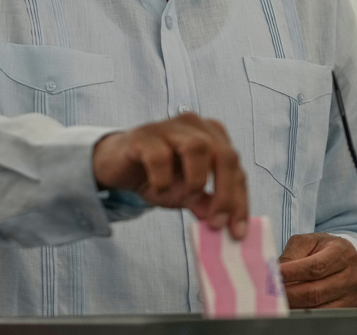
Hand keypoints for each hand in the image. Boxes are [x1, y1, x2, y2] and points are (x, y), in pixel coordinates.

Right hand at [92, 113, 248, 238]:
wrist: (117, 165)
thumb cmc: (158, 175)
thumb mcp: (185, 193)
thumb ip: (205, 202)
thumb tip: (220, 221)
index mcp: (212, 136)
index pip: (236, 168)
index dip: (239, 201)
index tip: (237, 231)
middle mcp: (195, 125)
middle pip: (224, 155)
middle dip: (225, 193)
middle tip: (216, 222)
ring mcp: (168, 127)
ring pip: (197, 147)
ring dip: (196, 180)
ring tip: (186, 198)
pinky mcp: (143, 136)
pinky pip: (159, 156)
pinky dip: (162, 179)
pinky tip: (157, 188)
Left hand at [278, 233, 356, 307]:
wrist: (345, 258)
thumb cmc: (322, 248)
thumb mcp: (307, 242)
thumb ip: (291, 255)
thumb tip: (275, 273)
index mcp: (341, 252)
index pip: (315, 267)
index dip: (292, 273)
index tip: (274, 276)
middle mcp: (352, 275)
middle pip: (316, 292)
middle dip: (289, 294)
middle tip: (271, 292)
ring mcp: (352, 294)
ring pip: (318, 307)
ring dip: (295, 306)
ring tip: (279, 301)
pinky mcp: (349, 308)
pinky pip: (323, 315)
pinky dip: (305, 313)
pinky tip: (293, 307)